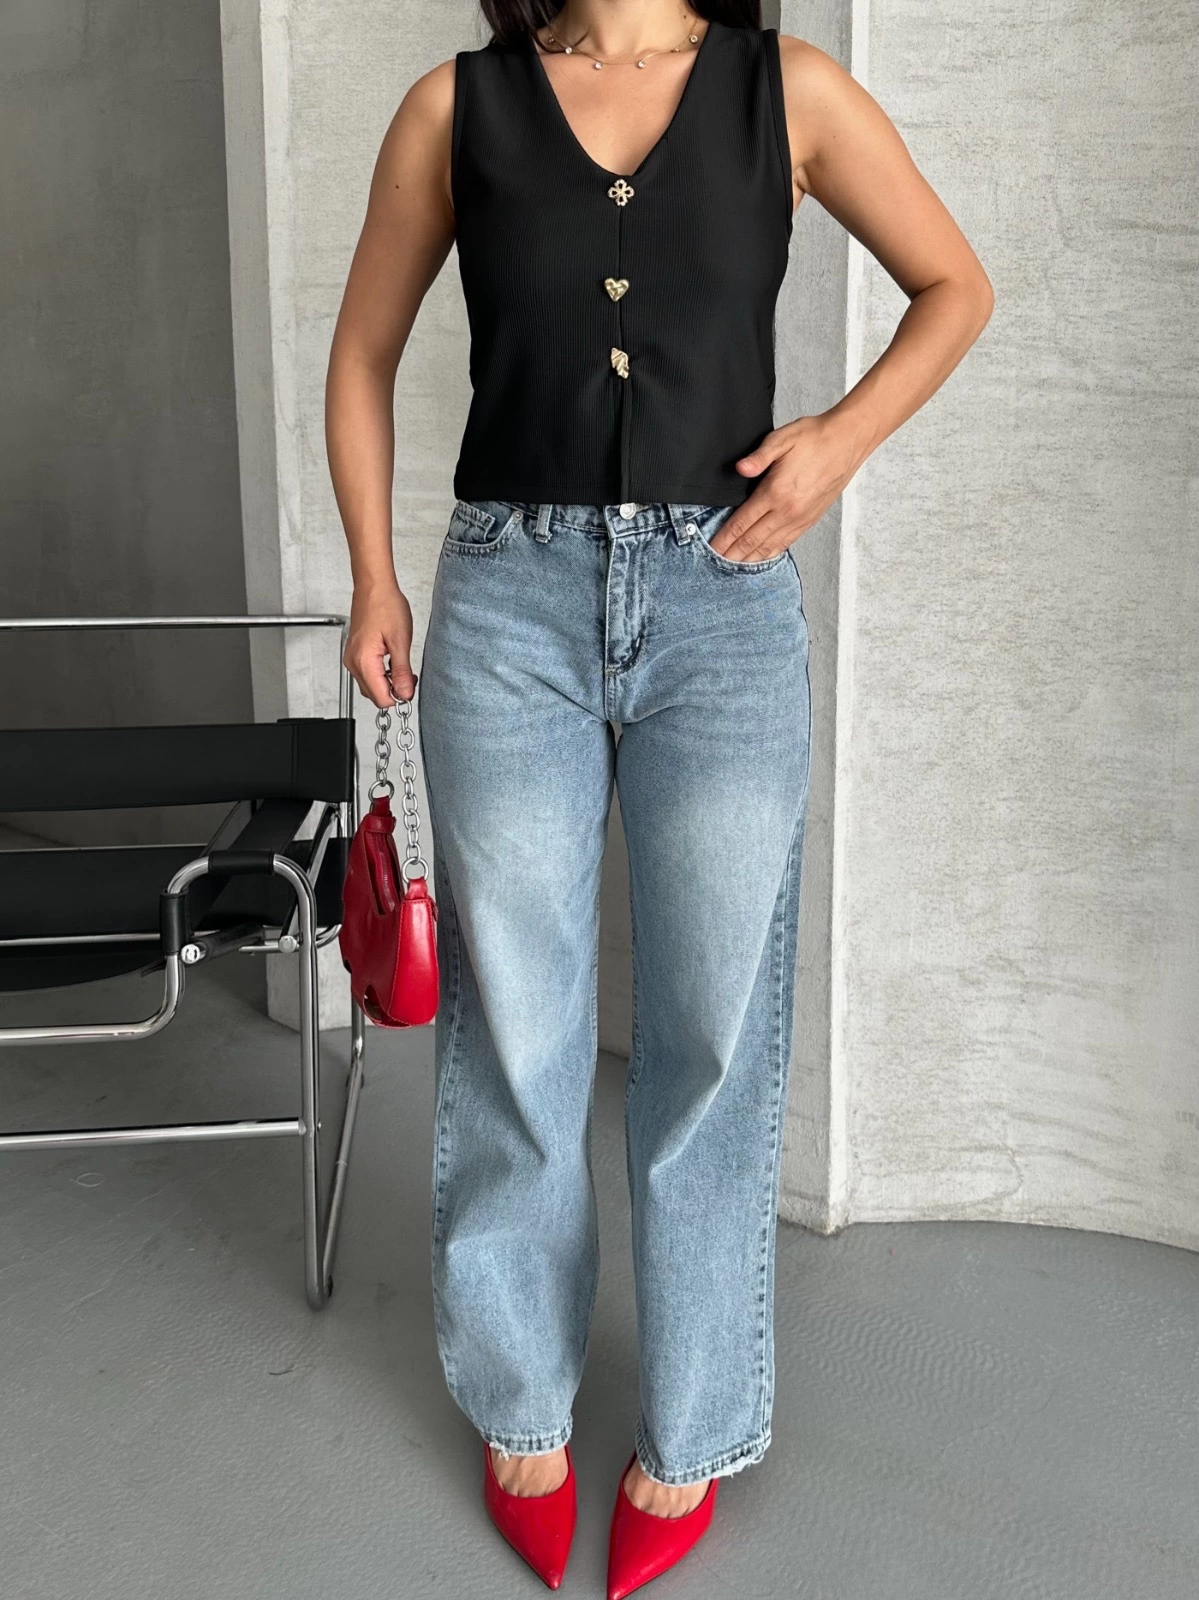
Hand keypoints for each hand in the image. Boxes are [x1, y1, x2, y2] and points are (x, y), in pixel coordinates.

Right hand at [343, 579, 416, 707]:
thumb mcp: (400, 641)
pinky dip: (382, 675)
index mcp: (364, 661)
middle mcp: (353, 663)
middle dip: (394, 690)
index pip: (381, 698)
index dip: (399, 696)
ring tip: (402, 667)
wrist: (374, 587)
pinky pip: (368, 674)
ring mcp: (352, 659)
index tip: (410, 684)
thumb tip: (405, 694)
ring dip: (388, 683)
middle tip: (409, 675)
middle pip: (375, 695)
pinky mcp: (355, 654)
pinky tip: (392, 663)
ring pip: (371, 686)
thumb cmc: (385, 606)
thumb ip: (402, 672)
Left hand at [712, 414, 862, 561]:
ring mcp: (800, 518)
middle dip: (731, 554)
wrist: (847, 442)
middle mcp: (787, 511)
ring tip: (733, 567)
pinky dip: (770, 553)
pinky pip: (786, 543)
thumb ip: (758, 456)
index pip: (742, 523)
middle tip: (715, 563)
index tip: (711, 548)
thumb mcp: (782, 438)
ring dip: (749, 559)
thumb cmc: (815, 437)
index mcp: (776, 492)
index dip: (724, 538)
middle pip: (752, 540)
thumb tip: (740, 468)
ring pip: (768, 546)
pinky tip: (761, 558)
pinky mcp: (810, 520)